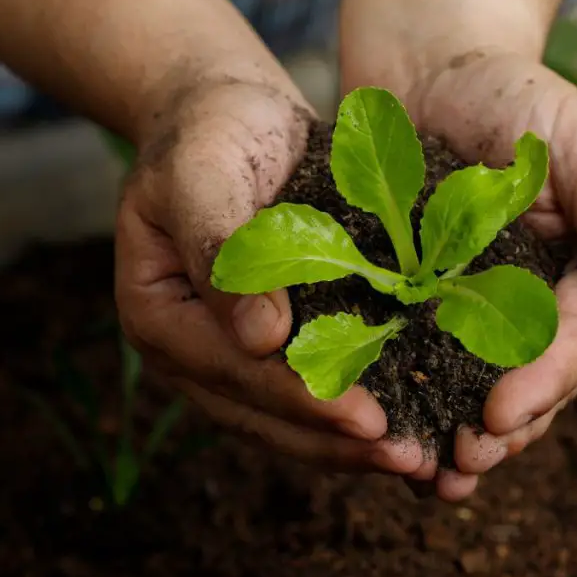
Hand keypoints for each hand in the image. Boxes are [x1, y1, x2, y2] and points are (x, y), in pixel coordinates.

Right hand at [114, 79, 431, 475]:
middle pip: (262, 414)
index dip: (301, 400)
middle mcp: (187, 350)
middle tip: (410, 460)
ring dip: (350, 444)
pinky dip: (354, 412)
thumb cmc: (209, 133)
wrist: (225, 115)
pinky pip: (308, 391)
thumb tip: (258, 340)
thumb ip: (219, 247)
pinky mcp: (265, 346)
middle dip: (336, 441)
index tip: (367, 421)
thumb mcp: (201, 172)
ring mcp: (225, 353)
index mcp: (157, 315)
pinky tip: (409, 424)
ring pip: (287, 418)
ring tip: (419, 461)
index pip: (233, 372)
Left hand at [403, 49, 576, 499]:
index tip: (499, 415)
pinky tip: (382, 433)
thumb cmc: (518, 98)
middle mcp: (524, 303)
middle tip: (461, 465)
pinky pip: (409, 358)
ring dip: (451, 436)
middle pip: (523, 384)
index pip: (570, 346)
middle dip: (497, 431)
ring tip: (427, 478)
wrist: (429, 72)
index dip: (542, 386)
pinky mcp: (407, 302)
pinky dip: (401, 397)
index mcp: (576, 278)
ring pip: (469, 386)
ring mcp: (463, 307)